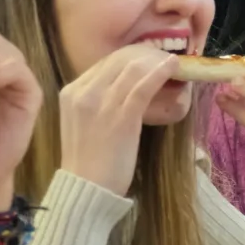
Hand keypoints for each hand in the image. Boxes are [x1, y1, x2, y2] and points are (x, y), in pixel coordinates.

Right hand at [56, 43, 180, 195]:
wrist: (86, 189)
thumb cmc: (89, 162)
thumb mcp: (84, 123)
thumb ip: (96, 102)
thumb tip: (124, 87)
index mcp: (71, 92)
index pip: (104, 63)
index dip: (131, 57)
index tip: (149, 58)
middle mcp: (83, 92)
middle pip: (118, 60)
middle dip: (145, 55)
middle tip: (164, 58)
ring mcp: (100, 103)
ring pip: (133, 69)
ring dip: (156, 62)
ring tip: (173, 63)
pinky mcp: (121, 117)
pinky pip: (143, 86)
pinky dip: (160, 73)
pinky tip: (173, 67)